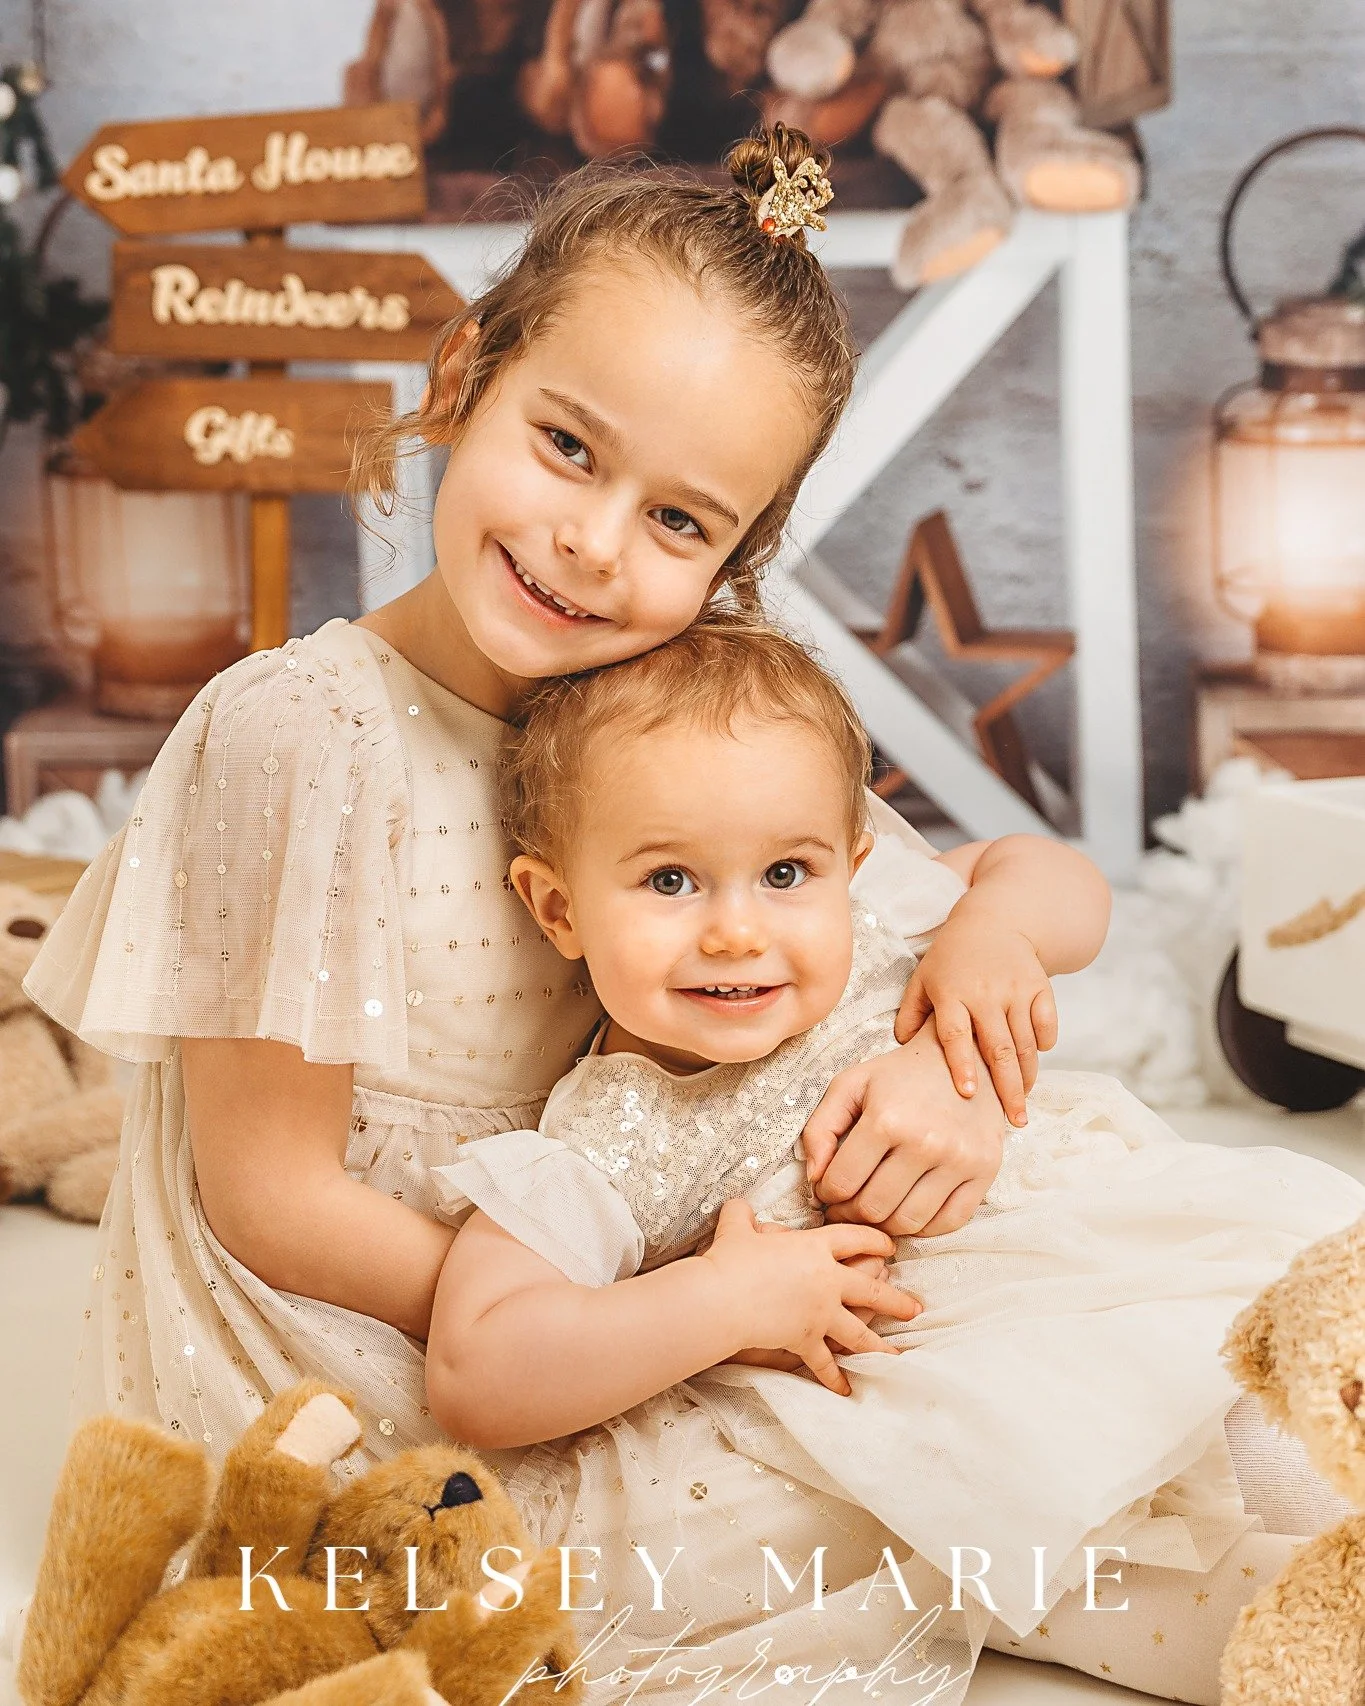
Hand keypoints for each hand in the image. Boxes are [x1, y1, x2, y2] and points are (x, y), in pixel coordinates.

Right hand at [701, 1200, 920, 1394]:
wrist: (724, 1298)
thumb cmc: (731, 1259)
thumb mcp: (736, 1227)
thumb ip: (743, 1214)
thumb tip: (739, 1207)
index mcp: (815, 1247)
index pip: (854, 1238)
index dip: (874, 1240)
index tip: (889, 1247)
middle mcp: (828, 1281)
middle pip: (871, 1288)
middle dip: (896, 1300)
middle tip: (916, 1308)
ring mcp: (821, 1314)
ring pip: (859, 1331)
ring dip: (880, 1345)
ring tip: (897, 1355)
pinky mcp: (807, 1341)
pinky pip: (825, 1363)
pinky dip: (835, 1378)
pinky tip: (847, 1390)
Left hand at [803, 1018, 1006, 1236]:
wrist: (963, 1058)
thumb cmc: (899, 1075)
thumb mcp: (850, 1085)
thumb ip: (819, 1128)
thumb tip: (815, 1177)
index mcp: (886, 1120)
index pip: (842, 1184)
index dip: (826, 1195)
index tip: (828, 1191)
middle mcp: (926, 1142)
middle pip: (874, 1209)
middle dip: (850, 1214)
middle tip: (846, 1206)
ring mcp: (960, 1159)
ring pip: (909, 1222)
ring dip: (884, 1225)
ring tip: (875, 1209)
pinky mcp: (986, 1170)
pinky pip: (949, 1223)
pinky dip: (924, 1228)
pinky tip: (908, 1210)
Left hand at [894, 920, 1057, 1125]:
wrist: (994, 922)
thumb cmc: (952, 958)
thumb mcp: (923, 979)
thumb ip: (911, 1014)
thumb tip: (902, 1049)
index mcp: (952, 992)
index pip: (956, 1034)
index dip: (962, 1065)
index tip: (968, 1094)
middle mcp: (985, 992)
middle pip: (999, 1048)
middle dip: (1008, 1088)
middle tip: (1014, 1120)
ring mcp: (1016, 990)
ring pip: (1026, 1043)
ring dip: (1027, 1076)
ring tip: (1022, 1102)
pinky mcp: (1040, 987)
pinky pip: (1047, 1025)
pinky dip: (1043, 1046)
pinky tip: (1034, 1062)